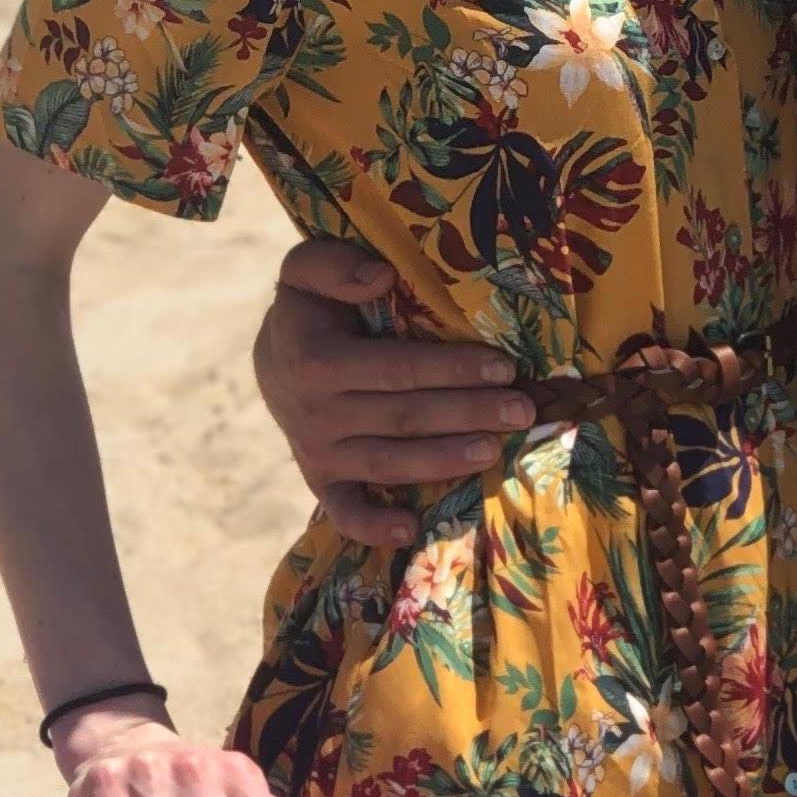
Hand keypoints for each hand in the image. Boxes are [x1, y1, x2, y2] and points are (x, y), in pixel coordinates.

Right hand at [254, 240, 527, 551]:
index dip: (452, 369)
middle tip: (522, 410)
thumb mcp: (308, 268)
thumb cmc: (311, 307)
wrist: (274, 357)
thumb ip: (334, 264)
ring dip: (443, 460)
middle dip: (467, 413)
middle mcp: (314, 412)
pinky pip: (343, 510)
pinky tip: (411, 532)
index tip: (504, 367)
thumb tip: (380, 275)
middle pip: (403, 417)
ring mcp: (317, 451)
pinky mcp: (320, 479)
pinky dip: (372, 527)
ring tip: (495, 451)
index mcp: (315, 360)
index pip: (397, 368)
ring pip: (387, 462)